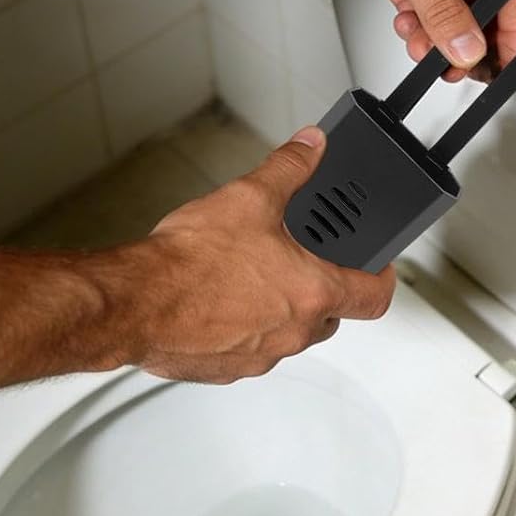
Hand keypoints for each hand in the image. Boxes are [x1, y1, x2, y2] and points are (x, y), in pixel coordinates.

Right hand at [128, 127, 393, 382]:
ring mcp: (261, 356)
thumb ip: (289, 169)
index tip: (376, 265)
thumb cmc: (189, 263)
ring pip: (288, 332)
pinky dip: (243, 325)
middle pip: (331, 315)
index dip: (381, 277)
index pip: (375, 296)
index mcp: (312, 292)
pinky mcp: (227, 369)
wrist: (134, 304)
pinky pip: (250, 347)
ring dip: (279, 306)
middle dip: (322, 287)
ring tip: (252, 272)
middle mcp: (293, 332)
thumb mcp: (248, 198)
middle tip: (303, 259)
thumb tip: (311, 147)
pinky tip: (219, 297)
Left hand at [288, 0, 515, 82]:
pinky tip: (406, 25)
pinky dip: (420, 21)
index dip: (515, 33)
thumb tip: (468, 48)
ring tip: (421, 47)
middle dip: (469, 39)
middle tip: (457, 67)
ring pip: (456, 9)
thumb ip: (443, 13)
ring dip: (439, 34)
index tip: (505, 65)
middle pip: (490, 4)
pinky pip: (430, 3)